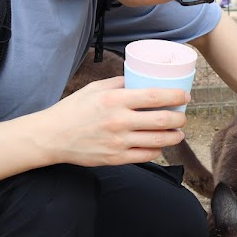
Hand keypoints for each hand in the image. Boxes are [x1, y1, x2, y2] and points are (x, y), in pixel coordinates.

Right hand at [36, 77, 189, 166]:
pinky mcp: (115, 159)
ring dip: (174, 137)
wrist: (51, 137)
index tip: (185, 96)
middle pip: (162, 120)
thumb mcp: (95, 89)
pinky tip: (160, 145)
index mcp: (114, 100)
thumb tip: (142, 78)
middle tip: (183, 116)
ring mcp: (118, 142)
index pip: (154, 96)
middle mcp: (118, 121)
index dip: (175, 96)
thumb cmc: (73, 110)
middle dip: (180, 118)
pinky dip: (158, 150)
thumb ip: (120, 83)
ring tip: (178, 132)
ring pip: (158, 141)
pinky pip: (146, 156)